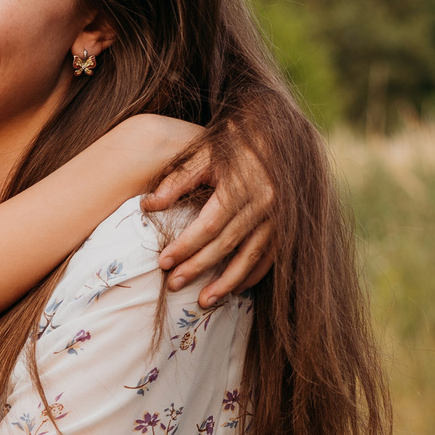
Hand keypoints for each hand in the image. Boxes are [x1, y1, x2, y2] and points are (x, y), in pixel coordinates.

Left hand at [145, 127, 277, 307]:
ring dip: (228, 282)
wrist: (274, 133)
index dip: (186, 246)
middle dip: (199, 267)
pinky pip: (270, 256)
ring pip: (251, 256)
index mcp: (241, 186)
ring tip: (205, 301)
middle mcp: (264, 203)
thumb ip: (177, 180)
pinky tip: (235, 289)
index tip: (163, 262)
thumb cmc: (231, 144)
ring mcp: (279, 216)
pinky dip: (253, 274)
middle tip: (174, 285)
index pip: (210, 225)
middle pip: (226, 244)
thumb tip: (148, 206)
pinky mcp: (286, 224)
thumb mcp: (202, 154)